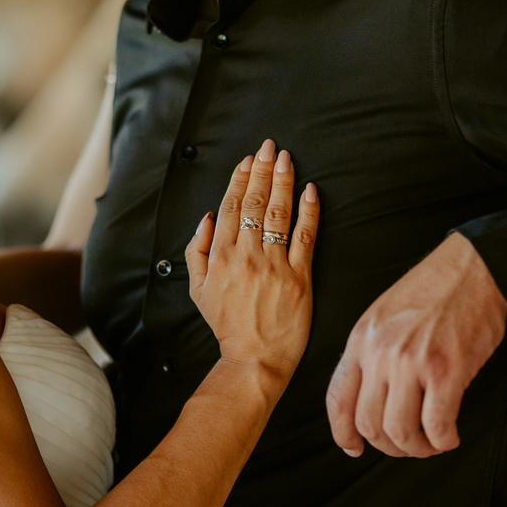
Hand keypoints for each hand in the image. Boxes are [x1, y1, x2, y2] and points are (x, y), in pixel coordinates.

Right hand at [185, 139, 318, 384]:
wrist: (254, 359)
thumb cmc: (227, 325)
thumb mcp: (197, 290)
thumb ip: (197, 251)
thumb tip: (207, 219)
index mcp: (221, 257)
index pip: (230, 207)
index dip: (240, 179)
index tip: (248, 160)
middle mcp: (246, 256)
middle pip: (255, 204)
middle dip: (262, 171)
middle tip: (269, 147)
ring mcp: (274, 266)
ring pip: (279, 214)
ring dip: (283, 181)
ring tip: (286, 159)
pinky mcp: (300, 278)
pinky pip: (305, 238)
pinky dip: (308, 211)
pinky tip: (310, 191)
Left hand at [326, 232, 506, 457]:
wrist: (475, 267)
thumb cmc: (435, 290)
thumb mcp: (384, 316)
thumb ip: (373, 353)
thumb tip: (371, 399)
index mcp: (361, 339)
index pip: (337, 399)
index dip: (342, 433)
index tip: (354, 447)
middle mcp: (380, 352)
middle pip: (369, 423)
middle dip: (388, 446)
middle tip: (407, 445)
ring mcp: (411, 362)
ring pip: (400, 431)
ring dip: (417, 448)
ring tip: (431, 442)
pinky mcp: (446, 370)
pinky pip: (436, 425)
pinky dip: (443, 440)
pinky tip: (449, 435)